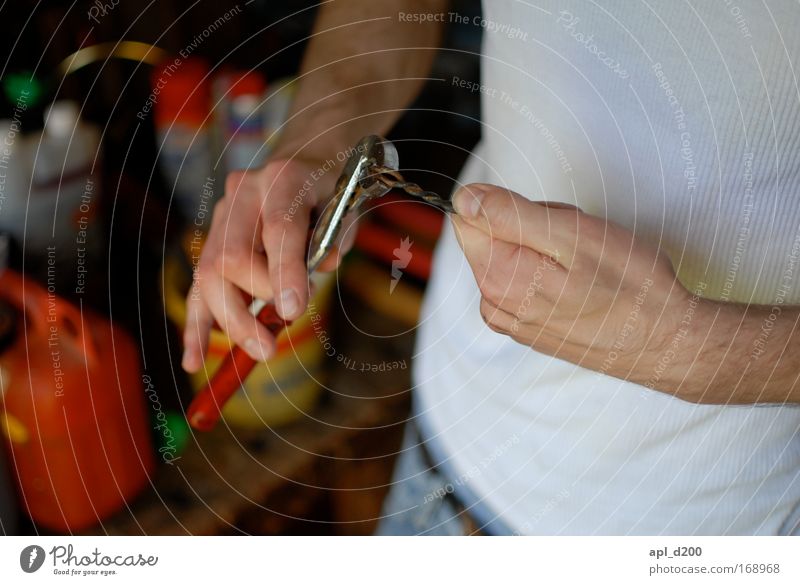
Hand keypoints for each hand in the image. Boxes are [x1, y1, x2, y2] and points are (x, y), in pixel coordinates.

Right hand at [181, 157, 355, 371]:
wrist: (304, 161)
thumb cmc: (330, 189)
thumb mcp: (347, 206)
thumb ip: (337, 236)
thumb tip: (321, 267)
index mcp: (283, 178)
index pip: (278, 228)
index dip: (284, 272)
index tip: (293, 311)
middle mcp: (244, 193)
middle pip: (230, 256)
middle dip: (253, 302)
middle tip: (281, 332)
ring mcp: (222, 215)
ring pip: (208, 275)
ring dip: (231, 321)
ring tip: (260, 351)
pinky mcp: (212, 240)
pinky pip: (199, 287)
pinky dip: (198, 325)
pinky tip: (193, 359)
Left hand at [451, 183, 692, 391]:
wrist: (665, 342)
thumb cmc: (629, 287)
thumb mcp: (571, 233)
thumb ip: (508, 213)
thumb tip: (463, 200)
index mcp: (497, 277)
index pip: (468, 217)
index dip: (509, 205)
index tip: (546, 220)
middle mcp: (493, 303)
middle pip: (492, 234)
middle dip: (530, 225)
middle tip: (575, 241)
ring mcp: (510, 319)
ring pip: (511, 255)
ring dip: (544, 247)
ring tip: (585, 264)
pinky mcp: (527, 326)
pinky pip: (526, 278)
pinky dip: (550, 270)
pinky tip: (582, 282)